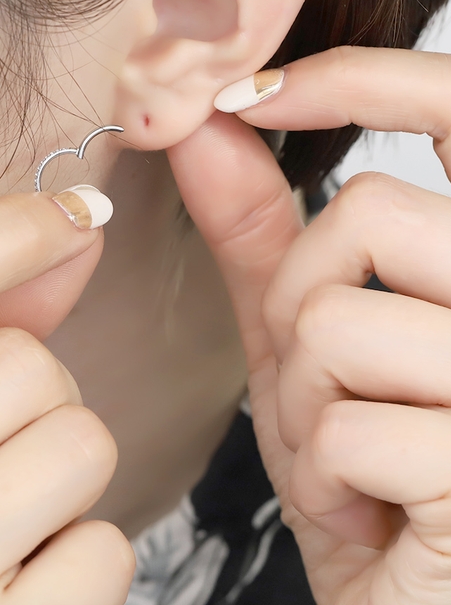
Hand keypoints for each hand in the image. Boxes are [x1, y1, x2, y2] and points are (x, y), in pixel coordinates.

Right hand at [0, 189, 133, 603]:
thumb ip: (1, 301)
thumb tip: (81, 224)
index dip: (25, 235)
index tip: (72, 220)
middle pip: (32, 370)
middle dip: (29, 392)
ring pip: (81, 449)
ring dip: (56, 477)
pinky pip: (102, 552)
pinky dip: (75, 563)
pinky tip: (17, 583)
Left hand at [169, 47, 450, 604]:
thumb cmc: (397, 465)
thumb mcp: (327, 333)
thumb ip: (269, 225)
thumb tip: (208, 125)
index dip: (358, 76)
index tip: (258, 94)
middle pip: (375, 210)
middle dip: (300, 296)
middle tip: (329, 377)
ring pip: (342, 318)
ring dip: (307, 394)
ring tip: (357, 446)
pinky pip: (345, 425)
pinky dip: (320, 471)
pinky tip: (373, 504)